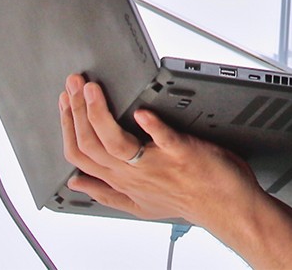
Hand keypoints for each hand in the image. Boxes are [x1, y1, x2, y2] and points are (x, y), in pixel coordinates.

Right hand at [59, 73, 262, 226]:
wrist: (227, 207)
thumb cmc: (188, 201)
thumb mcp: (138, 205)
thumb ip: (105, 192)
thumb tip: (76, 182)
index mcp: (122, 180)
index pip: (80, 154)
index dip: (67, 126)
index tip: (65, 101)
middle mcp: (133, 173)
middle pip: (90, 144)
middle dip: (76, 111)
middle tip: (74, 84)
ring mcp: (156, 163)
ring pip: (113, 142)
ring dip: (99, 114)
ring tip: (93, 89)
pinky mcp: (181, 152)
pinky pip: (162, 138)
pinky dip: (151, 124)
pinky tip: (141, 110)